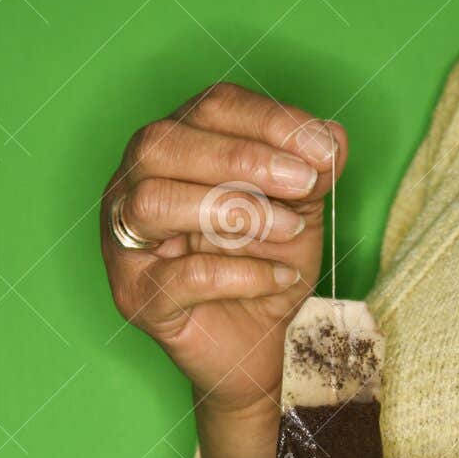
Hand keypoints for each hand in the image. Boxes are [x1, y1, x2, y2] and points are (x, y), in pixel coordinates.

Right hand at [100, 82, 346, 457]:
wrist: (257, 349)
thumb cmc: (266, 269)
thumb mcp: (300, 212)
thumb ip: (311, 171)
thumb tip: (332, 137)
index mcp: (174, 149)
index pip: (208, 108)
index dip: (268, 120)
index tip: (323, 148)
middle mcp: (133, 186)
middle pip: (164, 144)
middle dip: (244, 157)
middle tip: (304, 181)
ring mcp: (126, 243)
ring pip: (154, 202)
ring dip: (232, 208)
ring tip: (290, 228)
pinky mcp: (137, 297)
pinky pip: (180, 276)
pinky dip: (238, 273)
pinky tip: (279, 277)